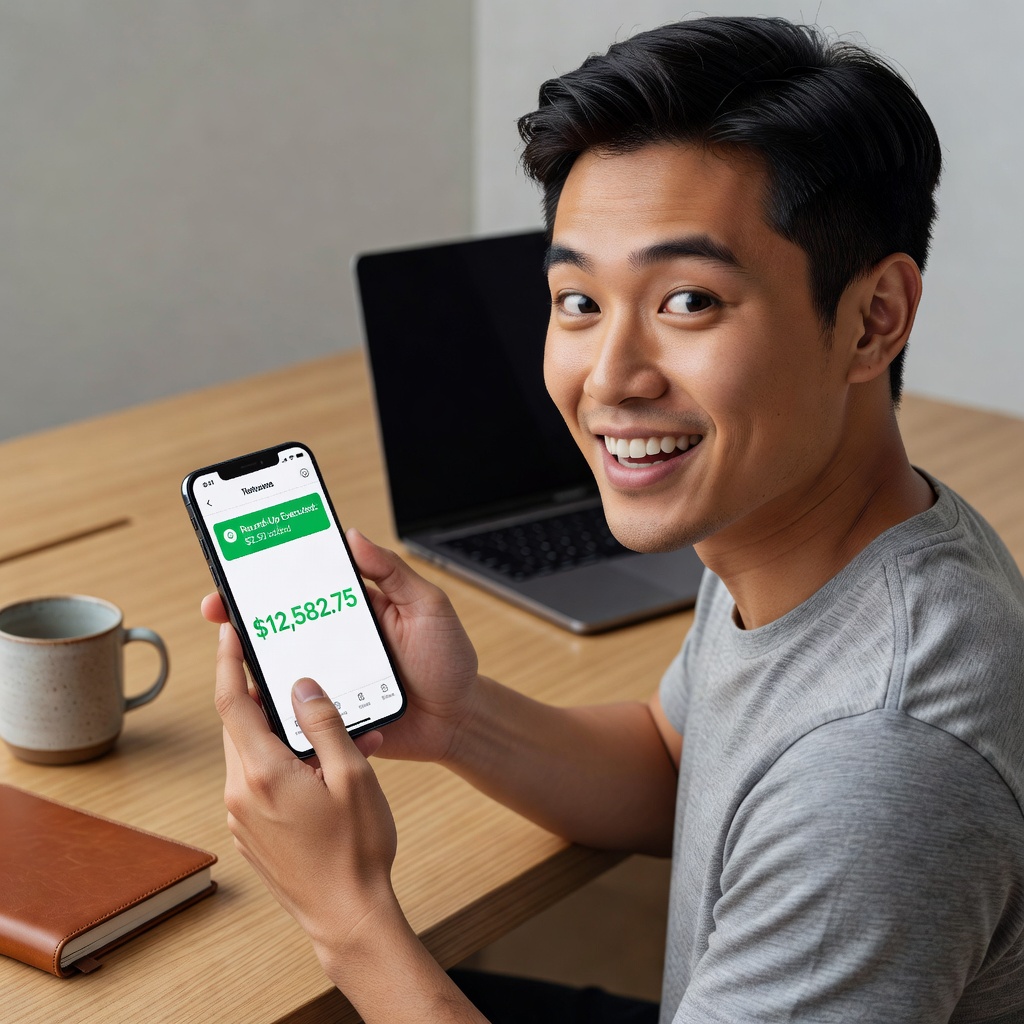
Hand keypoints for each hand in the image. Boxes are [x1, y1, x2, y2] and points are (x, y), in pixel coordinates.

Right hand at [201, 529, 480, 764]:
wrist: (459, 721)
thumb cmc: (448, 661)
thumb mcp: (428, 607)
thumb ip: (394, 572)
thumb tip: (353, 536)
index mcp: (354, 608)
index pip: (305, 585)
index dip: (271, 575)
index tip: (240, 566)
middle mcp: (334, 640)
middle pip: (279, 624)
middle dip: (243, 614)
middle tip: (218, 607)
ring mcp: (329, 678)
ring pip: (280, 666)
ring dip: (250, 660)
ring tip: (231, 651)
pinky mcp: (329, 714)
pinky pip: (295, 709)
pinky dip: (274, 703)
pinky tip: (256, 696)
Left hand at [215, 621, 400, 962]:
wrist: (347, 914)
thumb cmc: (357, 849)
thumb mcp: (354, 775)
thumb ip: (325, 724)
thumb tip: (302, 686)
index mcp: (264, 773)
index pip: (232, 701)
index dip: (228, 660)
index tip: (229, 632)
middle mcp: (240, 793)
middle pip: (238, 724)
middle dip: (259, 695)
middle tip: (289, 674)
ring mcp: (239, 816)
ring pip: (248, 752)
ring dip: (273, 731)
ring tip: (319, 729)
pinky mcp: (249, 832)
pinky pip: (254, 780)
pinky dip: (276, 761)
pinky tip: (316, 767)